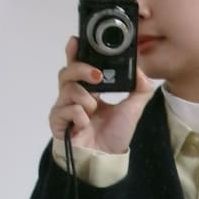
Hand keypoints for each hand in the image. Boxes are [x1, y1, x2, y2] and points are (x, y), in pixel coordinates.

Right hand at [49, 36, 154, 152]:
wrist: (106, 158)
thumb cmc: (115, 134)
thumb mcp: (133, 108)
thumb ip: (140, 88)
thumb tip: (141, 71)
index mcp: (89, 89)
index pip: (78, 65)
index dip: (75, 52)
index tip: (77, 40)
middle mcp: (73, 96)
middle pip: (67, 71)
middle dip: (82, 69)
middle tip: (97, 77)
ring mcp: (63, 108)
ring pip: (68, 89)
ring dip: (85, 99)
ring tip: (94, 111)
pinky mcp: (57, 121)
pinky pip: (66, 109)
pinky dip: (79, 116)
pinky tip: (85, 125)